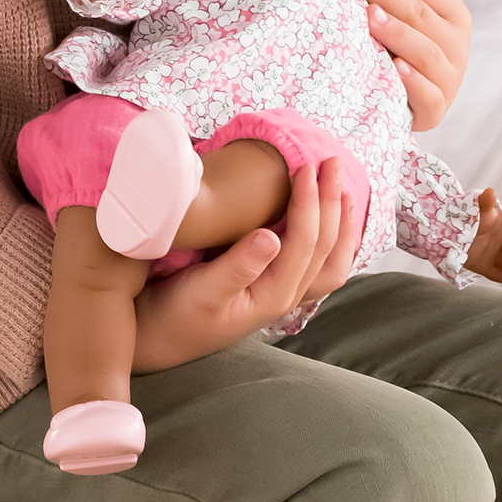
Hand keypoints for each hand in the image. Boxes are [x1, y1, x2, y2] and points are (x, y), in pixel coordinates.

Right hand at [131, 157, 358, 370]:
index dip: (309, 203)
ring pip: (329, 262)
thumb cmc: (174, 316)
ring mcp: (281, 295)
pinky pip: (315, 267)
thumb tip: (271, 236)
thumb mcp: (200, 291)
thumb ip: (236, 267)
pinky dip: (329, 241)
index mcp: (272, 295)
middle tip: (331, 161)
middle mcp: (285, 296)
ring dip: (340, 224)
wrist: (158, 340)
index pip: (304, 243)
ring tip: (343, 191)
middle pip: (324, 247)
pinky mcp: (271, 289)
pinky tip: (327, 224)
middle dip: (331, 203)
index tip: (305, 167)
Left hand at [354, 0, 469, 131]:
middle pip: (423, 15)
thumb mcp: (407, 0)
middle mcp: (458, 45)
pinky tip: (393, 69)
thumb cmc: (399, 39)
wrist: (394, 99)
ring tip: (369, 20)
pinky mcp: (437, 111)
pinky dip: (412, 84)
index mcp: (454, 14)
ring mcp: (450, 80)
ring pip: (427, 53)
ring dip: (398, 35)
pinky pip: (428, 96)